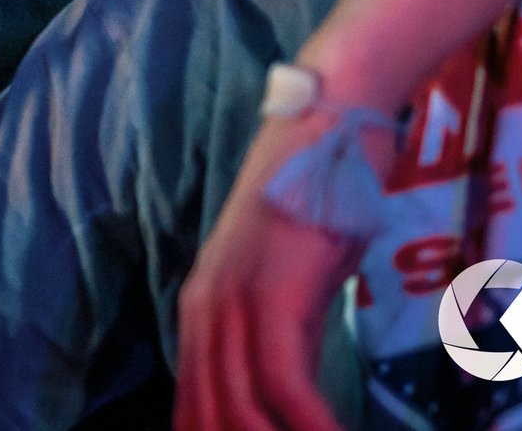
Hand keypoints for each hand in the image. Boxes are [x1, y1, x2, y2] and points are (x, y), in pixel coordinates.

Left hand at [174, 111, 378, 430]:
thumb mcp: (292, 283)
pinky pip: (286, 386)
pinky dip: (314, 427)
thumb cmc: (322, 201)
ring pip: (240, 412)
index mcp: (202, 311)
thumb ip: (282, 338)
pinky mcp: (274, 296)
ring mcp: (234, 302)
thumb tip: (290, 396)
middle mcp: (204, 310)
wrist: (328, 122)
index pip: (193, 406)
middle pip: (207, 418)